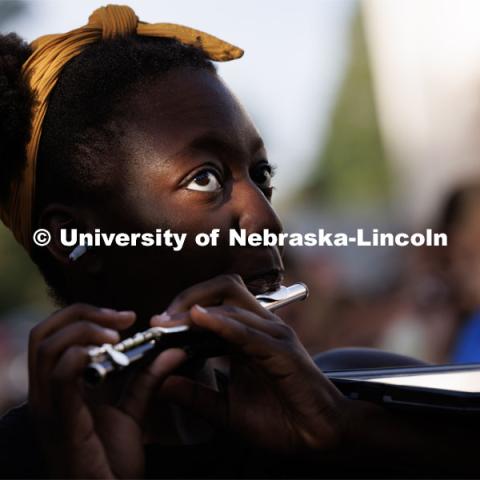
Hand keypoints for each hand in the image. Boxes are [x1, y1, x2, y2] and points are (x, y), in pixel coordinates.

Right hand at [28, 303, 187, 477]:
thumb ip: (148, 379)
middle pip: (44, 332)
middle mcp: (46, 393)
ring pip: (45, 347)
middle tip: (123, 318)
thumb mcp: (132, 411)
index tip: (128, 316)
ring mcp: (49, 407)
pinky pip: (59, 378)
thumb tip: (173, 349)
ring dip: (84, 329)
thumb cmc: (111, 463)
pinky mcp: (61, 423)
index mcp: (59, 387)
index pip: (53, 334)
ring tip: (117, 335)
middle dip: (83, 313)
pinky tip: (105, 353)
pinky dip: (80, 356)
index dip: (88, 314)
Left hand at [151, 274, 347, 453]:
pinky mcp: (282, 351)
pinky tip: (198, 321)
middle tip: (162, 318)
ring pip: (233, 303)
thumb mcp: (227, 410)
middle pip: (225, 288)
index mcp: (250, 335)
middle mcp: (262, 327)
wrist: (321, 437)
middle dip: (189, 296)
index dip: (184, 307)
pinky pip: (247, 330)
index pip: (216, 302)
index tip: (157, 324)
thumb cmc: (280, 421)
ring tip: (169, 322)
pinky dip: (221, 323)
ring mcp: (274, 335)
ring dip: (197, 309)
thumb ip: (196, 395)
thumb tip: (162, 384)